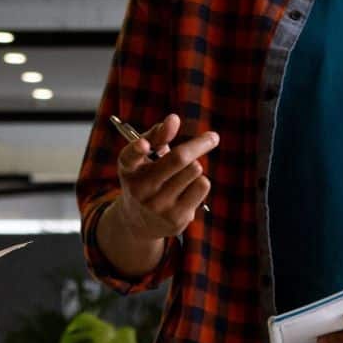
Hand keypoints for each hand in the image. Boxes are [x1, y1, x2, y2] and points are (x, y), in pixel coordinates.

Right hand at [112, 113, 217, 243]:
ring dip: (195, 167)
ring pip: (195, 169)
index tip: (144, 144)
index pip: (129, 157)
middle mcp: (140, 189)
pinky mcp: (175, 218)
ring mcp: (158, 206)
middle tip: (213, 137)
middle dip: (200, 144)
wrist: (139, 223)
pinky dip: (200, 182)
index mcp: (129, 169)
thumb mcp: (146, 157)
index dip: (137, 149)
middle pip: (179, 158)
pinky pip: (202, 186)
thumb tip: (173, 119)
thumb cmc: (148, 180)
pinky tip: (188, 190)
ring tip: (184, 176)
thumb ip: (158, 135)